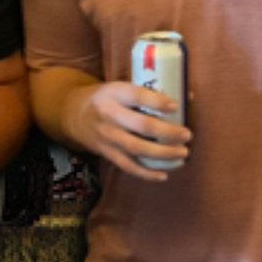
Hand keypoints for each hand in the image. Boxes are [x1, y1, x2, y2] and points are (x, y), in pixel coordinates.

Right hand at [63, 81, 190, 180]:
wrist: (73, 114)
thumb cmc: (108, 98)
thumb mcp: (120, 87)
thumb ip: (149, 92)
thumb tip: (188, 96)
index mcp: (114, 93)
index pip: (137, 95)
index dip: (157, 102)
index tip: (175, 107)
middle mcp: (109, 115)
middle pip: (142, 126)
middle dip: (167, 133)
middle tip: (187, 135)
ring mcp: (107, 137)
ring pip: (137, 149)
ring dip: (163, 154)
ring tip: (182, 153)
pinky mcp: (107, 153)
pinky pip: (128, 166)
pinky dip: (147, 173)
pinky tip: (164, 174)